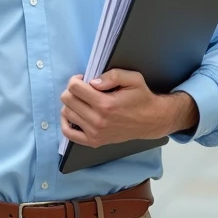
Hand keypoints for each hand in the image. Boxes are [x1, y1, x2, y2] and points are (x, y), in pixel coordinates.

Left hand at [60, 70, 193, 147]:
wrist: (150, 121)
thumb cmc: (141, 98)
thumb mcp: (133, 79)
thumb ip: (113, 75)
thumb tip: (92, 82)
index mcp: (106, 104)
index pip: (74, 88)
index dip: (76, 80)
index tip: (84, 79)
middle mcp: (98, 120)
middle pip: (67, 99)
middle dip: (72, 90)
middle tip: (83, 89)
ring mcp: (95, 133)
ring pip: (66, 113)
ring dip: (71, 104)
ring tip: (83, 101)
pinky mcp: (94, 142)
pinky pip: (69, 133)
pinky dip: (66, 122)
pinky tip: (75, 114)